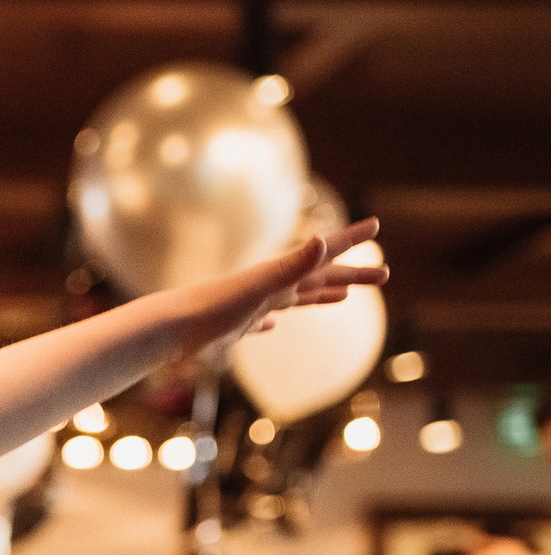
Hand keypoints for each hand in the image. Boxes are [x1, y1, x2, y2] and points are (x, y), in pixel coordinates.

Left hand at [166, 218, 388, 364]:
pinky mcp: (231, 329)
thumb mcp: (261, 286)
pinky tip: (272, 326)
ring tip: (343, 295)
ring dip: (321, 295)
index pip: (323, 254)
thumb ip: (293, 265)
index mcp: (278, 275)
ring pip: (294, 298)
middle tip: (385, 274)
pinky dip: (272, 321)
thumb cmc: (213, 308)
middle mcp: (267, 287)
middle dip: (352, 275)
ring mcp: (250, 307)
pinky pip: (260, 322)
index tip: (376, 225)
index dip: (351, 240)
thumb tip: (323, 240)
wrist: (168, 329)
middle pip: (319, 278)